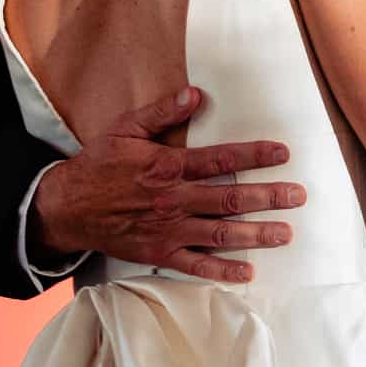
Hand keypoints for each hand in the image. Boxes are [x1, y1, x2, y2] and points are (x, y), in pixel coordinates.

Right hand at [29, 86, 304, 281]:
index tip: (283, 154)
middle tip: (298, 196)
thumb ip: (161, 112)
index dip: (254, 155)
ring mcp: (168, 230)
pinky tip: (247, 272)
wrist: (67, 207)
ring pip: (221, 233)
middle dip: (268, 197)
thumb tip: (195, 94)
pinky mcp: (159, 254)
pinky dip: (222, 271)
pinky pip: (195, 265)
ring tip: (286, 233)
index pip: (220, 158)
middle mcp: (173, 200)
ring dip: (256, 234)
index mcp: (167, 166)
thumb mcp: (125, 129)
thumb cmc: (98, 164)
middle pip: (230, 197)